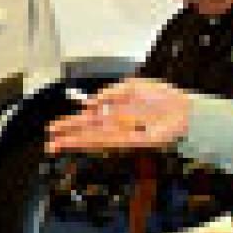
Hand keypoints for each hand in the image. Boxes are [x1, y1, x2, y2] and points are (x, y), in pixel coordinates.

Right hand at [44, 77, 190, 153]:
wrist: (184, 110)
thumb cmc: (162, 98)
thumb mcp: (132, 86)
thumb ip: (111, 93)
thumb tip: (90, 102)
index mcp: (113, 111)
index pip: (86, 119)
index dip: (69, 125)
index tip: (53, 129)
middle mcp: (115, 124)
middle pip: (85, 131)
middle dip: (66, 137)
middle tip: (48, 142)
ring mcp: (122, 133)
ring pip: (92, 138)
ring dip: (74, 142)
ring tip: (56, 145)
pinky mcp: (132, 140)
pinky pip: (109, 140)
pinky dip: (93, 141)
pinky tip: (80, 142)